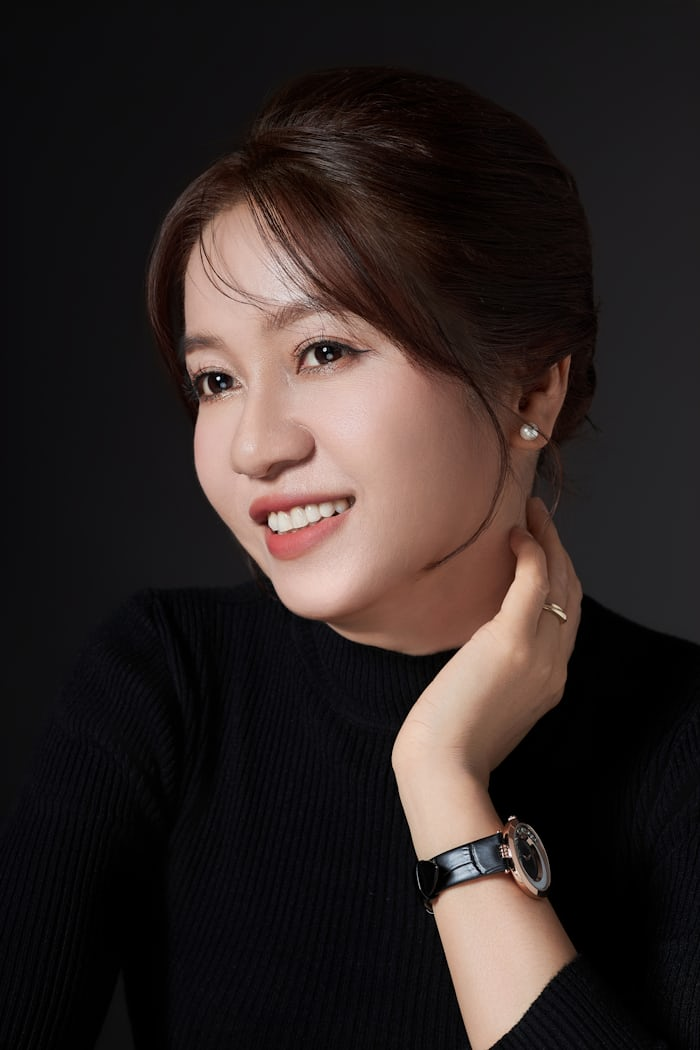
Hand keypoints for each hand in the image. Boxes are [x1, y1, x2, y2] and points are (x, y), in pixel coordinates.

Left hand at [392, 497, 580, 787]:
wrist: (442, 768)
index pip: (567, 618)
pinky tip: (514, 533)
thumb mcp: (484, 705)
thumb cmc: (447, 743)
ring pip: (559, 580)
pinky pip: (534, 581)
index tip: (542, 550)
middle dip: (560, 550)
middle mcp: (555, 665)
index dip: (559, 578)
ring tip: (530, 511)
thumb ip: (495, 674)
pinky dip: (530, 551)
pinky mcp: (512, 641)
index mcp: (550, 682)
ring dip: (548, 539)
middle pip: (571, 593)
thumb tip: (476, 649)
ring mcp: (539, 654)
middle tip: (539, 517)